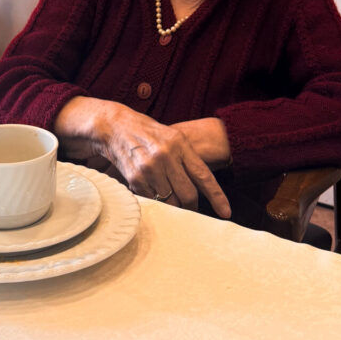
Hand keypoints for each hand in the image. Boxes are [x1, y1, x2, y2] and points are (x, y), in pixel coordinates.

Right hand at [55, 97, 230, 218]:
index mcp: (179, 144)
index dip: (217, 197)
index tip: (226, 213)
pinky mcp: (135, 178)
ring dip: (173, 205)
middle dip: (192, 206)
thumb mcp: (170, 137)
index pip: (204, 176)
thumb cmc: (146, 132)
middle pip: (188, 194)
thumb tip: (201, 186)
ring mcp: (150, 169)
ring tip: (168, 196)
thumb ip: (185, 158)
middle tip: (191, 209)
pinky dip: (155, 200)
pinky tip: (150, 188)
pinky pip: (153, 200)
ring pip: (171, 200)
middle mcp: (166, 157)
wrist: (114, 127)